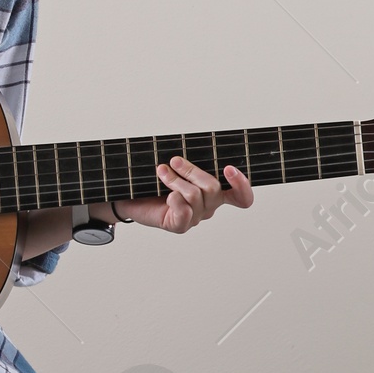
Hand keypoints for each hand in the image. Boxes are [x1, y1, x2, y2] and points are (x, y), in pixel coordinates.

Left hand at [113, 159, 254, 233]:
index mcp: (214, 192)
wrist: (131, 198)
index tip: (229, 168)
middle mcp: (208, 206)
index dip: (242, 185)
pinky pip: (184, 213)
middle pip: (213, 188)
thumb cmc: (155, 181)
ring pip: (195, 196)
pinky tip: (165, 195)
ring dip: (175, 180)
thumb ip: (192, 161)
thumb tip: (195, 147)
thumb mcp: (177, 167)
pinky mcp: (179, 225)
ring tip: (161, 172)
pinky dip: (174, 200)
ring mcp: (194, 217)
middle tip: (174, 161)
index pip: (241, 196)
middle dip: (192, 171)